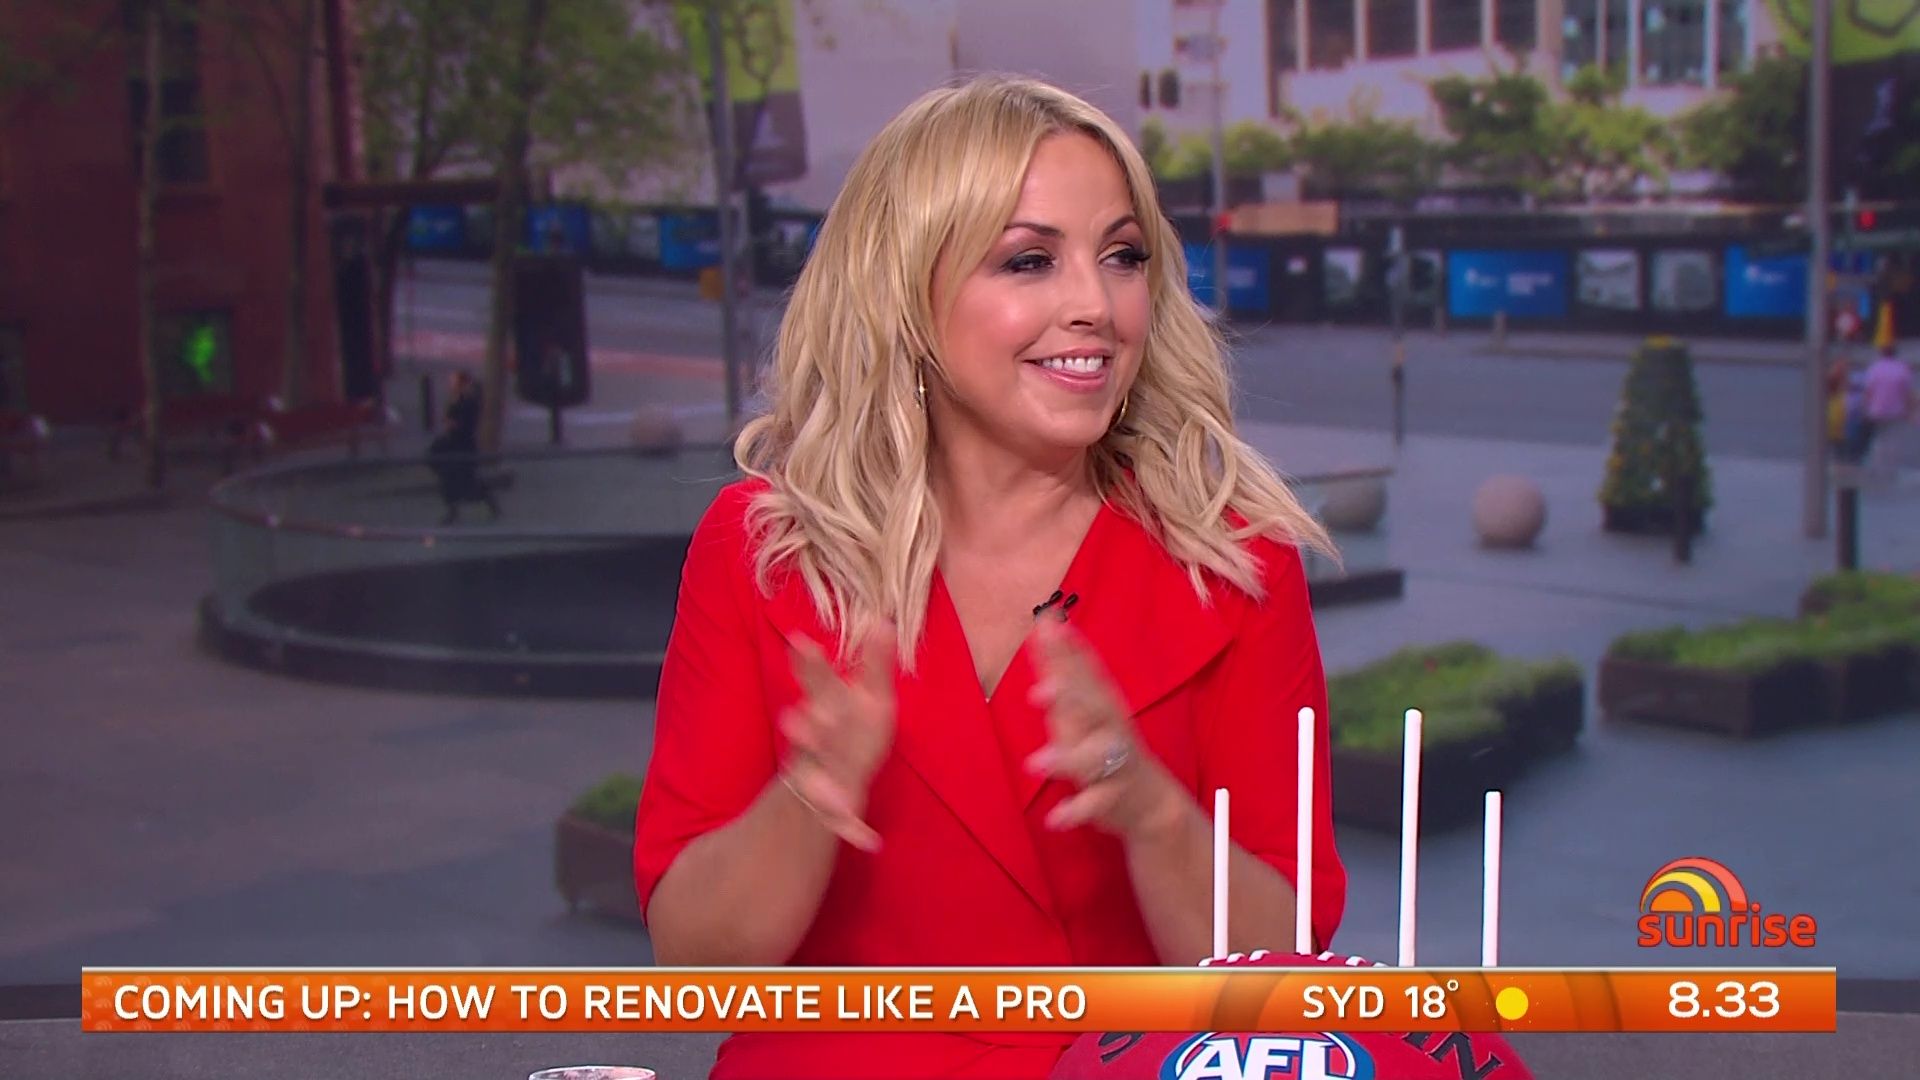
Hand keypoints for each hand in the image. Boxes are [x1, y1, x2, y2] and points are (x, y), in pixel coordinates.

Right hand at [779, 624, 897, 851]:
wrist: (830, 782)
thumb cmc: (853, 728)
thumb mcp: (867, 694)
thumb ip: (873, 663)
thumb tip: (884, 621)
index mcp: (828, 711)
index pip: (818, 686)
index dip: (809, 667)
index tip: (800, 642)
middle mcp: (818, 744)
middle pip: (814, 734)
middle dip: (808, 728)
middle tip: (803, 719)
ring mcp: (822, 777)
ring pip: (819, 781)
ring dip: (824, 786)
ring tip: (837, 797)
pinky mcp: (834, 810)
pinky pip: (844, 824)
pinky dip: (855, 831)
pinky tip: (870, 841)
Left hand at [1024, 617, 1182, 838]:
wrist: (1148, 799)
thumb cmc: (1105, 742)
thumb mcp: (1083, 703)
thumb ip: (1064, 665)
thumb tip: (1045, 621)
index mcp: (1102, 701)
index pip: (1087, 670)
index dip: (1068, 649)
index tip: (1046, 625)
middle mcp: (1111, 727)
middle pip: (1096, 708)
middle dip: (1071, 698)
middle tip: (1040, 692)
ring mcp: (1114, 763)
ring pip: (1094, 759)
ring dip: (1066, 760)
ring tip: (1035, 763)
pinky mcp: (1113, 797)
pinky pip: (1095, 804)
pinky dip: (1076, 812)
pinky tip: (1054, 819)